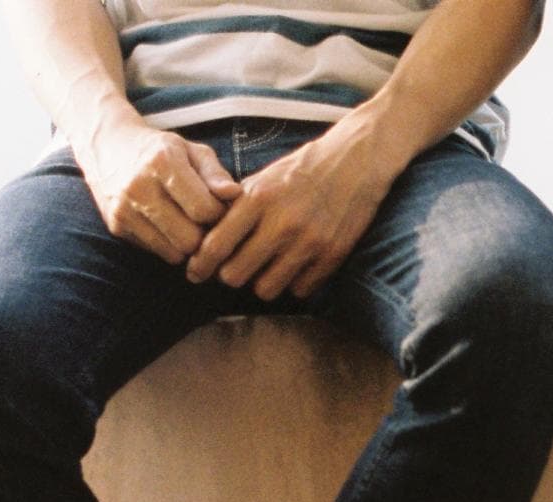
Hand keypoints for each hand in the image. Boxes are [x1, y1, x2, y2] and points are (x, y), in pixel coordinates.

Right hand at [80, 116, 241, 264]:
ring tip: (189, 226)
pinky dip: (168, 246)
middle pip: (189, 239)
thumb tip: (236, 195)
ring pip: (173, 253)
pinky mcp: (116, 226)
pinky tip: (169, 227)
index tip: (219, 208)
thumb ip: (215, 174)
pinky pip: (156, 252)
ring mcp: (124, 208)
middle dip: (204, 236)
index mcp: (163, 161)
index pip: (204, 210)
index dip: (219, 215)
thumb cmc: (161, 150)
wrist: (107, 145)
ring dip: (188, 246)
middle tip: (206, 224)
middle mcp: (139, 186)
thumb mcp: (192, 151)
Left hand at [186, 120, 405, 299]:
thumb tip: (208, 240)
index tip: (196, 272)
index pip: (216, 245)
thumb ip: (237, 208)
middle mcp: (282, 223)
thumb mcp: (264, 178)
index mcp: (259, 199)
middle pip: (235, 275)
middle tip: (235, 268)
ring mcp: (308, 243)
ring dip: (262, 282)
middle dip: (230, 275)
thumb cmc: (304, 169)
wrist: (356, 161)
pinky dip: (294, 283)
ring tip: (267, 268)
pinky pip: (299, 290)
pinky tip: (296, 265)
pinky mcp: (331, 256)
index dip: (200, 264)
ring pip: (265, 289)